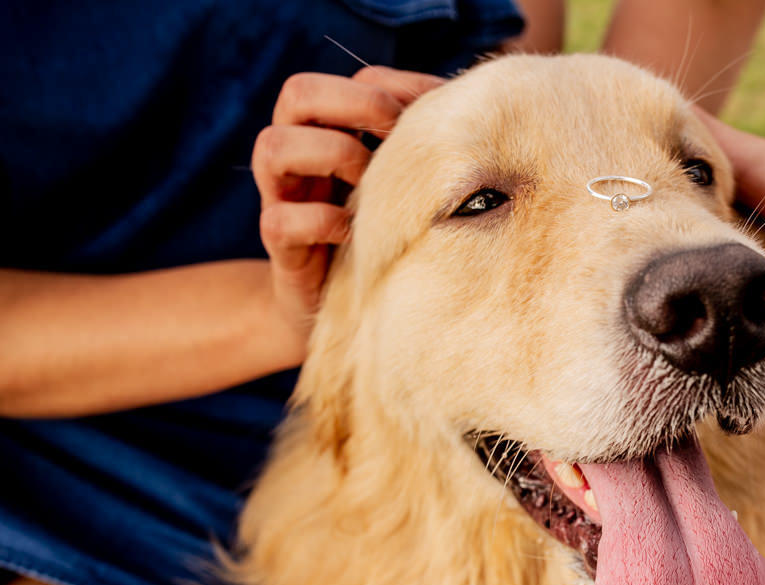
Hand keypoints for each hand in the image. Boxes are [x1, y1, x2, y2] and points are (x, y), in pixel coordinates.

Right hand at [251, 66, 443, 346]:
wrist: (350, 310)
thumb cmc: (388, 235)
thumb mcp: (407, 188)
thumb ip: (425, 153)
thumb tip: (476, 122)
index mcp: (337, 130)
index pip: (358, 79)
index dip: (399, 88)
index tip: (438, 117)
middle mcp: (299, 154)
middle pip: (297, 94)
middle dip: (355, 106)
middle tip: (394, 137)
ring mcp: (282, 196)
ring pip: (273, 146)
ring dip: (331, 154)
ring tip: (367, 183)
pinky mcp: (280, 246)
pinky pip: (279, 220)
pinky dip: (320, 221)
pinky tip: (353, 233)